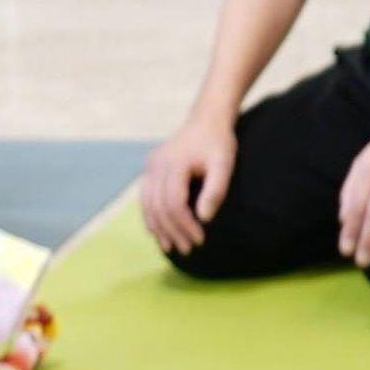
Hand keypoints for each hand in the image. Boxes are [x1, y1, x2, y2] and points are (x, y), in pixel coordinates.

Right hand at [141, 117, 238, 255]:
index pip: (174, 202)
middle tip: (187, 249)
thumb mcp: (224, 165)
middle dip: (172, 231)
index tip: (200, 239)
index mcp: (174, 163)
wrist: (205, 120)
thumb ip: (215, 190)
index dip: (185, 225)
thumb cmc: (218, 143)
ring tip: (170, 247)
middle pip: (158, 206)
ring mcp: (150, 166)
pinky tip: (159, 231)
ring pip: (147, 204)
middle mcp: (156, 165)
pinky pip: (145, 197)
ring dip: (157, 228)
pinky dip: (151, 216)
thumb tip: (203, 218)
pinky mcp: (149, 169)